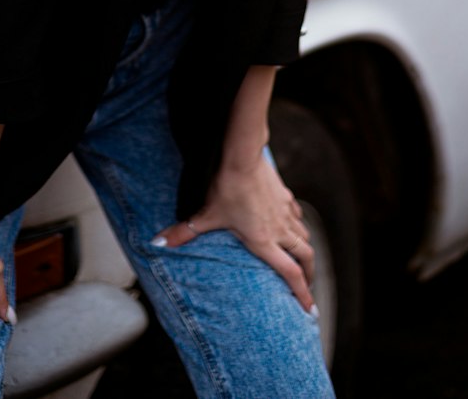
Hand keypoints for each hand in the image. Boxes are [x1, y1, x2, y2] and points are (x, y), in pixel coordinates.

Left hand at [151, 154, 313, 311]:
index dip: (302, 294)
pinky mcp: (285, 196)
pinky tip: (292, 225)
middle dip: (309, 276)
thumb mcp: (206, 214)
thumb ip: (184, 232)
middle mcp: (280, 230)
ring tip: (302, 260)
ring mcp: (285, 212)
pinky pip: (297, 216)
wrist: (243, 157)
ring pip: (304, 236)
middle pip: (306, 258)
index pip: (290, 273)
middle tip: (307, 287)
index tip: (310, 309)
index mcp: (264, 242)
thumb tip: (157, 243)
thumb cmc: (226, 188)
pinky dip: (298, 225)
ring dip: (305, 252)